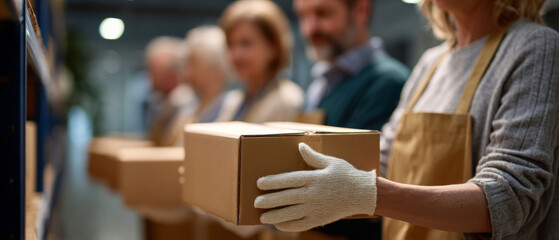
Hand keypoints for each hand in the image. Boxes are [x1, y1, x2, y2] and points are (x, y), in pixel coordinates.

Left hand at [254, 143, 376, 231]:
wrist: (364, 194)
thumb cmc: (347, 175)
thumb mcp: (331, 162)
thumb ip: (313, 156)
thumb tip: (300, 146)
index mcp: (314, 178)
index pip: (288, 180)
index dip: (273, 181)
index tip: (259, 183)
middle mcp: (312, 194)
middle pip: (286, 197)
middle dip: (269, 200)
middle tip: (256, 202)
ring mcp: (315, 208)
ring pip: (290, 213)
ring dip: (275, 215)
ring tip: (262, 216)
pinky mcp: (320, 219)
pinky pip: (300, 224)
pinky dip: (288, 225)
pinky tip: (278, 224)